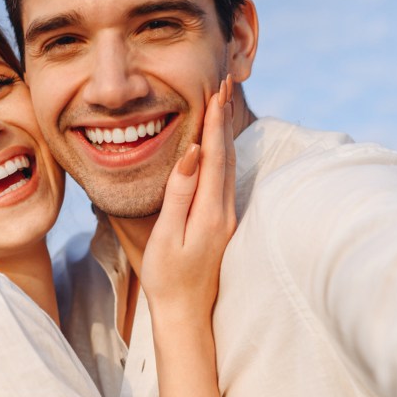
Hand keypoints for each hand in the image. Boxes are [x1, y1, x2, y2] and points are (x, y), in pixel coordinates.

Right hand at [140, 77, 237, 319]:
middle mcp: (225, 211)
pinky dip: (222, 151)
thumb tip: (191, 154)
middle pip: (227, 154)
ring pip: (229, 164)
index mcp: (211, 212)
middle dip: (224, 116)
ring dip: (224, 131)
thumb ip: (180, 194)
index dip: (215, 120)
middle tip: (224, 81)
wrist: (186, 315)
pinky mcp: (222, 223)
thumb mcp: (167, 236)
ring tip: (222, 102)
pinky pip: (225, 177)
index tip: (216, 89)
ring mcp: (226, 218)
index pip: (214, 155)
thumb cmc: (169, 279)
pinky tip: (217, 143)